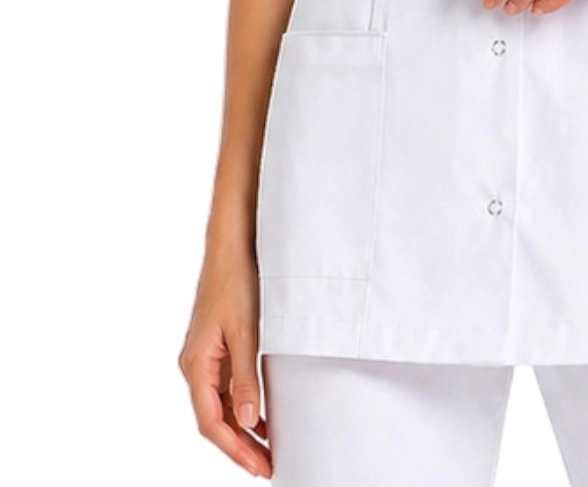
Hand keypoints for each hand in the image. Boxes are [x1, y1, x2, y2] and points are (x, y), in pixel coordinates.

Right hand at [179, 244, 271, 478]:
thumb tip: (247, 422)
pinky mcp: (216, 348)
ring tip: (268, 450)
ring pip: (220, 406)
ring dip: (242, 429)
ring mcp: (204, 357)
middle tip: (268, 467)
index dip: (235, 449)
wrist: (230, 245)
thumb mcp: (246, 332)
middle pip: (214, 419)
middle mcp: (195, 365)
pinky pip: (225, 388)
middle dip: (240, 446)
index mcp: (196, 364)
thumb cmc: (235, 282)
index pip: (212, 422)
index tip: (259, 467)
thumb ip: (245, 378)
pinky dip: (242, 406)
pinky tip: (261, 417)